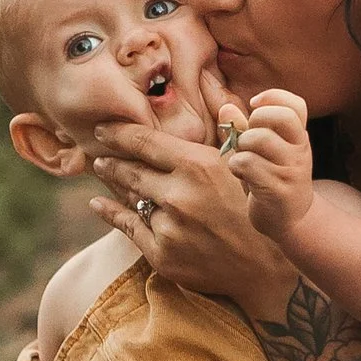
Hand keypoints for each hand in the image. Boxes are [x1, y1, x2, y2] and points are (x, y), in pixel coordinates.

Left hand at [89, 121, 296, 310]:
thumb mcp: (243, 163)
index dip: (119, 134)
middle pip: (131, 170)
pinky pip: (128, 226)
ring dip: (112, 183)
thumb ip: (226, 127)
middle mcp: (180, 195)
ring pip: (130, 197)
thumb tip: (216, 94)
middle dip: (110, 160)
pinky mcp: (161, 254)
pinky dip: (110, 213)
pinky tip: (98, 204)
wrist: (263, 265)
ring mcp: (169, 227)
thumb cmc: (253, 207)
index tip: (102, 129)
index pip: (145, 143)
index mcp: (199, 166)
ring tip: (103, 171)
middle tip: (97, 152)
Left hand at [226, 92, 313, 243]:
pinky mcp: (279, 190)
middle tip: (248, 136)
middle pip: (281, 117)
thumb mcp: (260, 152)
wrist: (288, 220)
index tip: (254, 104)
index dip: (274, 97)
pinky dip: (237, 165)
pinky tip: (240, 173)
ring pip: (261, 138)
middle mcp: (300, 150)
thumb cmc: (270, 180)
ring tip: (241, 157)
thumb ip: (244, 129)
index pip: (296, 105)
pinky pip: (249, 164)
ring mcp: (292, 171)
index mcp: (298, 137)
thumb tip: (226, 108)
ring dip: (242, 145)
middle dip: (256, 121)